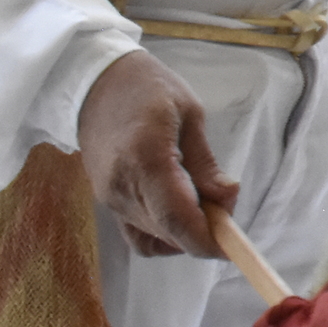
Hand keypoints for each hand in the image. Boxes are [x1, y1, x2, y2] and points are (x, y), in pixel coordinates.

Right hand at [80, 50, 233, 258]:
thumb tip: (228, 198)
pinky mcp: (105, 200)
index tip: (234, 245)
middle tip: (224, 203)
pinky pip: (137, 235)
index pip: (178, 219)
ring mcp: (109, 197)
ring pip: (156, 237)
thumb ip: (206, 163)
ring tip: (201, 197)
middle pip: (170, 233)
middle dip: (205, 231)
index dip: (208, 240)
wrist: (93, 81)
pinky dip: (163, 235)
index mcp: (145, 158)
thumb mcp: (190, 113)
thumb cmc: (147, 88)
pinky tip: (178, 212)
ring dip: (186, 231)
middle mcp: (122, 186)